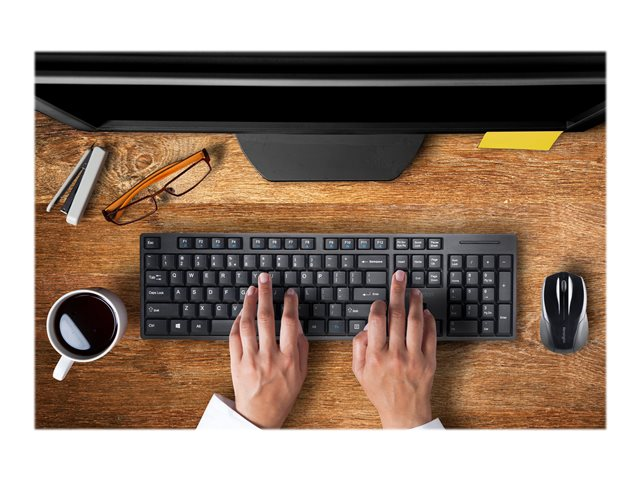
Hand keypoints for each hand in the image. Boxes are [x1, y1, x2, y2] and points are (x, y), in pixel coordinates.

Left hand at [229, 272, 308, 427]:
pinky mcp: (236, 363)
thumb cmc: (283, 393)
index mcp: (288, 358)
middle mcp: (269, 357)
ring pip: (247, 325)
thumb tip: (297, 323)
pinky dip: (237, 322)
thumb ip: (300, 346)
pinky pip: (234, 338)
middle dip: (266, 293)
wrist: (260, 415)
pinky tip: (241, 312)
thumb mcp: (301, 372)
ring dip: (249, 303)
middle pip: (266, 318)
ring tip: (252, 290)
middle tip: (265, 278)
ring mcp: (250, 360)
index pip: (289, 323)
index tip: (289, 292)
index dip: (290, 304)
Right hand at [352, 270, 436, 427]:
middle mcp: (395, 354)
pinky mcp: (429, 360)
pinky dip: (429, 320)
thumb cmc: (380, 391)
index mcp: (376, 355)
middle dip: (397, 291)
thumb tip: (367, 326)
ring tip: (414, 289)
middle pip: (397, 314)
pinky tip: (426, 311)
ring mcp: (414, 357)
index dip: (379, 305)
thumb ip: (359, 346)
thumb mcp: (359, 371)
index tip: (380, 300)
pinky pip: (430, 335)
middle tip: (399, 276)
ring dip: (415, 301)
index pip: (377, 320)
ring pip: (416, 321)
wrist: (404, 413)